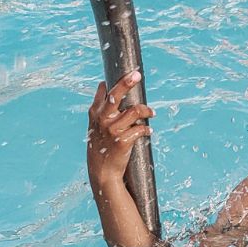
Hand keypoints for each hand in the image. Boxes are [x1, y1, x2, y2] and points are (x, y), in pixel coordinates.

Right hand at [86, 71, 154, 190]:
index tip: (129, 74)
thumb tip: (104, 85)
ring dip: (146, 110)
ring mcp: (112, 130)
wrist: (102, 172)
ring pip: (134, 111)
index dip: (116, 82)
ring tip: (152, 113)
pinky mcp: (123, 141)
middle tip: (137, 75)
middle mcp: (102, 119)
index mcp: (95, 114)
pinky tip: (149, 131)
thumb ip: (100, 109)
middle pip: (116, 95)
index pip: (104, 92)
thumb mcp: (95, 127)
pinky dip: (147, 129)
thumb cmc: (100, 148)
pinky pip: (140, 129)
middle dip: (127, 82)